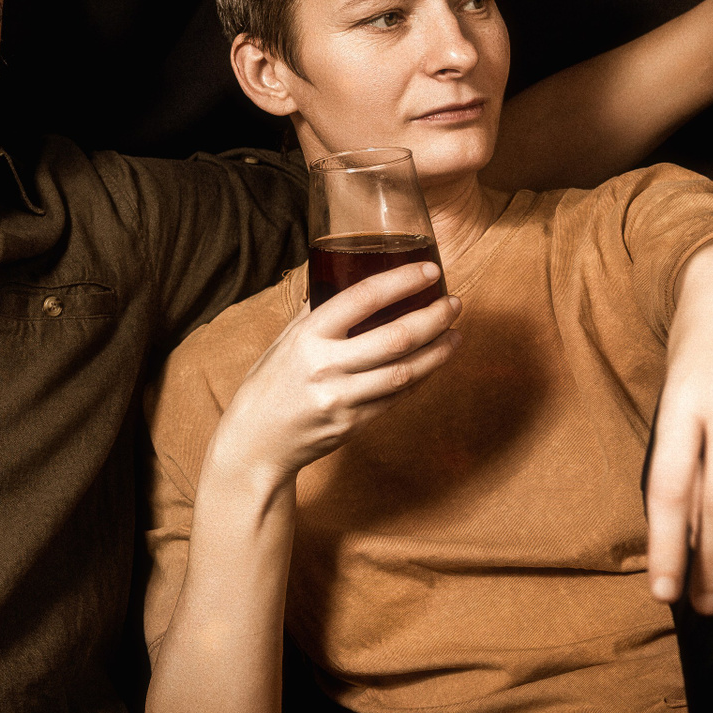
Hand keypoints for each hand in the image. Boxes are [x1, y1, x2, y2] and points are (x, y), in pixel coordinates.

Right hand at [205, 261, 460, 487]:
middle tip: (454, 303)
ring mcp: (342, 399)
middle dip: (433, 317)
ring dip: (437, 351)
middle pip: (396, 337)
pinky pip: (397, 397)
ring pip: (405, 372)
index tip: (430, 270)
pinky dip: (420, 377)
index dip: (402, 281)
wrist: (257, 442)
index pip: (363, 298)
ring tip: (455, 333)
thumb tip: (342, 277)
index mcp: (308, 336)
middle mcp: (326, 366)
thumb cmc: (270, 384)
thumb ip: (317, 312)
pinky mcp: (354, 424)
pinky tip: (433, 362)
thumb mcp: (285, 340)